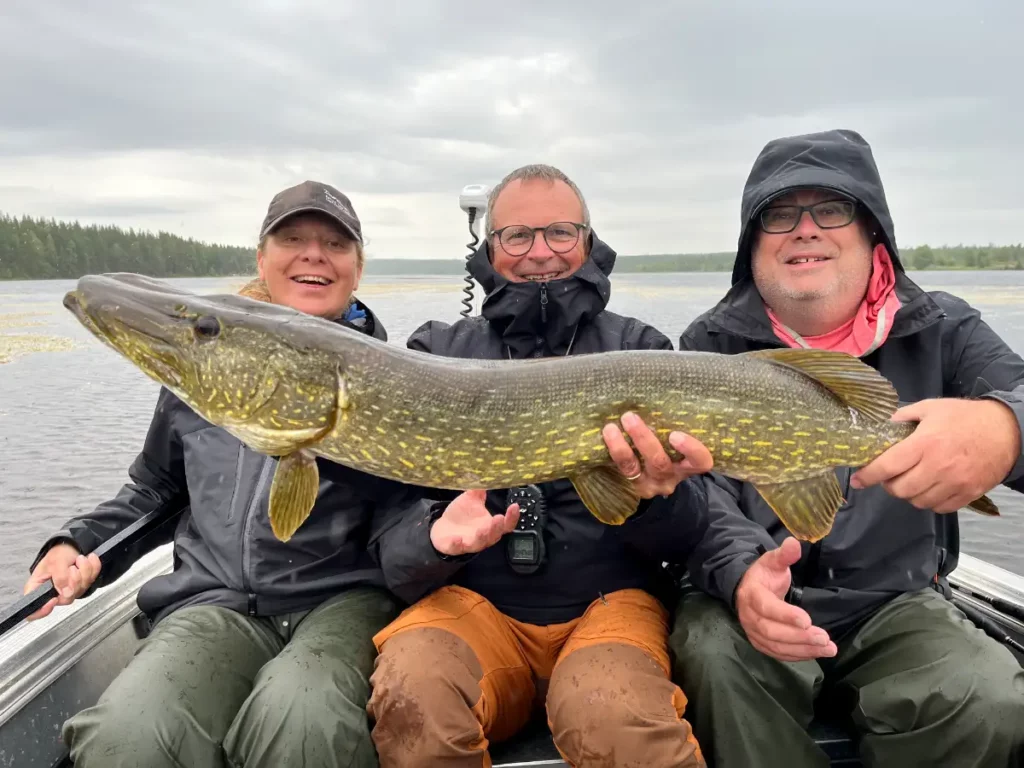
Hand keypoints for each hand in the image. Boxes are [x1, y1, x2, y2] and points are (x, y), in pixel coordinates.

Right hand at [23, 543, 101, 620]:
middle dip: (74, 581)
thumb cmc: (58, 553)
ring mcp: (69, 591)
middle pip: (66, 599)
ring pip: (81, 589)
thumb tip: (65, 593)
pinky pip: (92, 580)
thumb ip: (59, 577)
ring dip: (84, 570)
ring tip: (79, 559)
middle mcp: (53, 593)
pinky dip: (92, 567)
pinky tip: (88, 559)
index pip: (33, 612)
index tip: (53, 599)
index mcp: (37, 589)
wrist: (72, 544)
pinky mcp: (82, 586)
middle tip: (73, 567)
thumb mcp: (55, 561)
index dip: (42, 611)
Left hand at [429, 490, 520, 556]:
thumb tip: (487, 476)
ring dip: (482, 537)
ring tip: (482, 530)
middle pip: (495, 535)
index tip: (514, 506)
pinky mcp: (455, 547)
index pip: (506, 524)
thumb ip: (480, 490)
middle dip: (497, 527)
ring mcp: (469, 542)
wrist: (443, 528)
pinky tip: (457, 538)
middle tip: (499, 518)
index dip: (512, 517)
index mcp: (490, 525)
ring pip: (479, 543)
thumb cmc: (462, 516)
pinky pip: (457, 547)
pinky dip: (457, 544)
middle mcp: (483, 536)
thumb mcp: (472, 500)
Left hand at [602, 411, 713, 497]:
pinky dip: (614, 452)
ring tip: (610, 428)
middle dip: (643, 440)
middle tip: (630, 417)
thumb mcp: (682, 442)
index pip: (700, 461)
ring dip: (621, 447)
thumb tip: (661, 392)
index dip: (690, 449)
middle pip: (660, 463)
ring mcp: (650, 484)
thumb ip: (676, 426)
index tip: (675, 434)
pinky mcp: (633, 485)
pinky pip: (621, 470)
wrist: (660, 477)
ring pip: (634, 468)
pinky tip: (607, 436)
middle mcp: (671, 477)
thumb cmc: (675, 449)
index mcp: (690, 466)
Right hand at [734, 537, 836, 661]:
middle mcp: (749, 617)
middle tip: (824, 638)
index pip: (767, 607)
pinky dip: (797, 655)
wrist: (746, 589)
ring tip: (828, 648)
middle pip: (772, 632)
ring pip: (777, 646)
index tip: (807, 620)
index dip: (786, 615)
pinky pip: (778, 654)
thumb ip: (784, 555)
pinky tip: (816, 653)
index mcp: (751, 594)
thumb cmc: (764, 575)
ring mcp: (753, 632)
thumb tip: (794, 542)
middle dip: (799, 637)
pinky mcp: (760, 643)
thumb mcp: (772, 561)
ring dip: (803, 649)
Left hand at [851, 398, 1020, 512]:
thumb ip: (902, 417)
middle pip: (900, 490)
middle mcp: (938, 466)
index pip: (888, 466)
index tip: (858, 479)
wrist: (1006, 430)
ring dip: (909, 494)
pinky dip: (929, 501)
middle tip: (891, 475)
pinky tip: (930, 487)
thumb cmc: (965, 417)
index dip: (868, 476)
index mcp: (925, 443)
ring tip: (911, 479)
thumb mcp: (930, 408)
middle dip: (889, 484)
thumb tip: (879, 427)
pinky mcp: (968, 494)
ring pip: (918, 502)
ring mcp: (955, 483)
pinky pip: (939, 508)